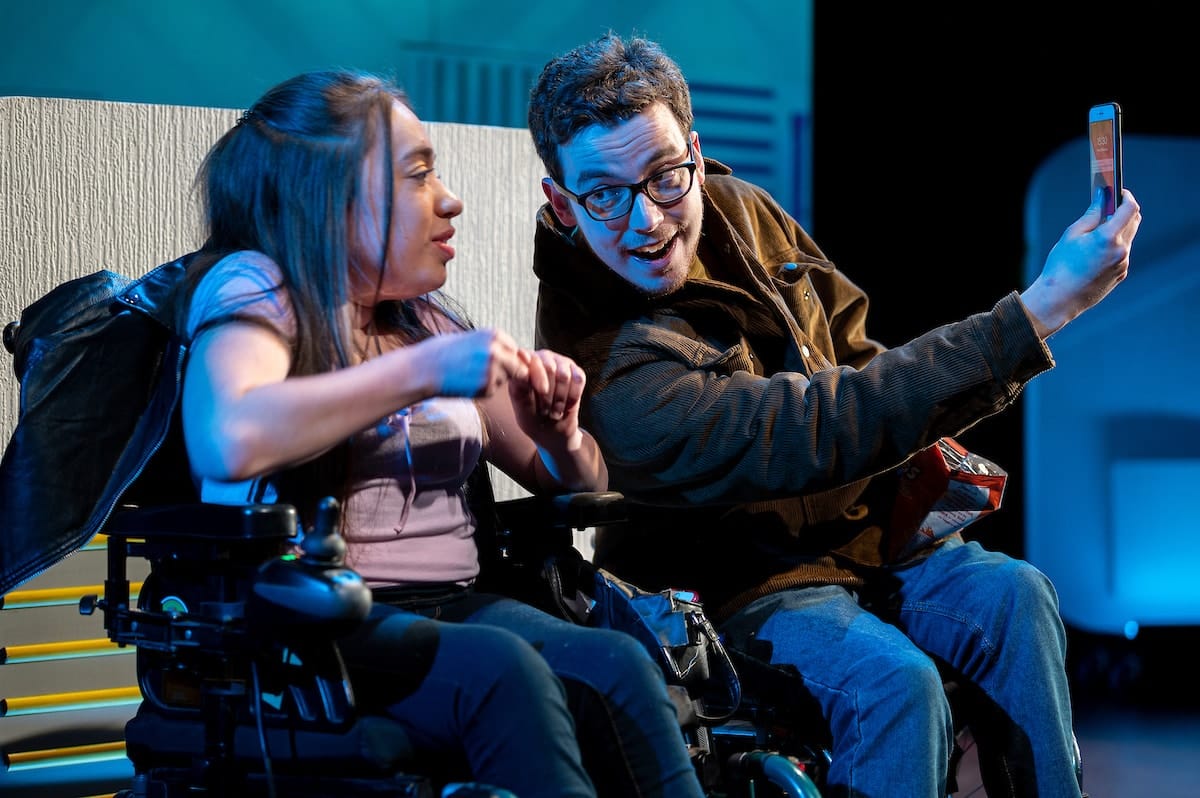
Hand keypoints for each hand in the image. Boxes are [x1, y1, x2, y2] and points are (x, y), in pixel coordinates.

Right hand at [412, 328, 527, 397]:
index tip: (495, 360)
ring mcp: (493, 372)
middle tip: (487, 371)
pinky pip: (494, 390)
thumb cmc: (441, 351)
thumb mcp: (469, 337)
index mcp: (493, 335)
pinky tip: (467, 382)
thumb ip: (490, 345)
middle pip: (518, 366)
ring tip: (472, 374)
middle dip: (508, 370)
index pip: (515, 348)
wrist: (422, 369)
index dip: (507, 356)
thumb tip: (508, 353)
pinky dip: (485, 388)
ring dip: (496, 379)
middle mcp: (497, 352)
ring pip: (506, 379)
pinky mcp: (486, 389)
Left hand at [508, 348, 585, 451]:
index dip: (536, 379)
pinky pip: (578, 379)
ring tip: (555, 411)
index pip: (530, 361)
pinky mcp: (576, 372)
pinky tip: (567, 405)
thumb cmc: (532, 418)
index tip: (538, 397)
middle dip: (548, 394)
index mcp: (524, 364)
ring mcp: (560, 363)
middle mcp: (542, 358)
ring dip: (560, 398)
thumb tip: (522, 366)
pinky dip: (573, 396)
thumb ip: (520, 385)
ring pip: (564, 375)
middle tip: (545, 411)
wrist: (553, 431)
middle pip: (549, 367)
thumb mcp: (521, 406)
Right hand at [1020, 187, 1141, 337]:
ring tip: (1097, 231)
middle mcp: (1121, 250)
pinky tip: (1095, 252)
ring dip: (1118, 229)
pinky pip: (1122, 254)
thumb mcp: (1072, 235)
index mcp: (1108, 238)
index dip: (1126, 197)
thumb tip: (1101, 197)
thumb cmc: (1061, 265)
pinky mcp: (1121, 274)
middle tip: (1108, 206)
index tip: (1118, 192)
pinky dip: (1114, 246)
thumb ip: (1091, 215)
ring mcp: (1123, 263)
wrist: (1060, 299)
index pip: (1130, 208)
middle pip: (1134, 221)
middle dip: (1124, 210)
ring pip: (1128, 237)